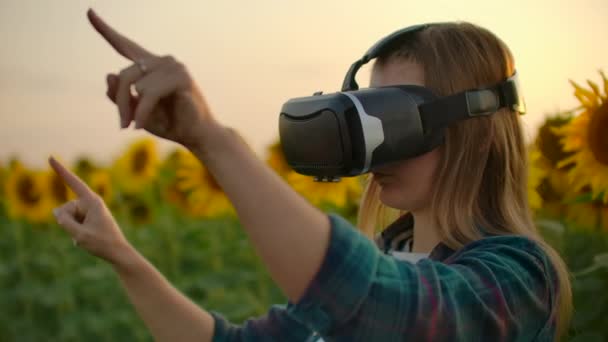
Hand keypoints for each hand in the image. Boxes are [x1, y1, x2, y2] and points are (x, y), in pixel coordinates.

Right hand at [49, 156, 133, 267]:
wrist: (118, 252)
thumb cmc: (102, 243)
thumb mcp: (79, 234)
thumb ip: (64, 221)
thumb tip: (56, 211)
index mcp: (92, 201)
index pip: (73, 182)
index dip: (61, 170)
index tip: (51, 157)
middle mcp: (90, 203)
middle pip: (65, 208)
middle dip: (68, 222)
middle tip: (85, 233)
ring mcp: (89, 211)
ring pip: (67, 218)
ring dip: (72, 230)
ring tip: (89, 237)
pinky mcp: (88, 219)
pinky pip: (72, 224)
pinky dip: (76, 234)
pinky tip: (89, 240)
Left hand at [88, 8, 218, 149]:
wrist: (195, 135)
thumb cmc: (168, 122)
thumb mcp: (136, 111)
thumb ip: (120, 96)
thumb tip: (109, 74)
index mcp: (150, 66)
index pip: (125, 45)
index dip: (106, 30)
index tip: (89, 12)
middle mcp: (162, 61)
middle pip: (124, 75)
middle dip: (120, 102)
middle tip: (122, 125)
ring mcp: (173, 67)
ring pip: (136, 85)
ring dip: (133, 110)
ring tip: (137, 125)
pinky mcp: (181, 78)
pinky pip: (149, 93)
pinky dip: (142, 112)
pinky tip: (141, 126)